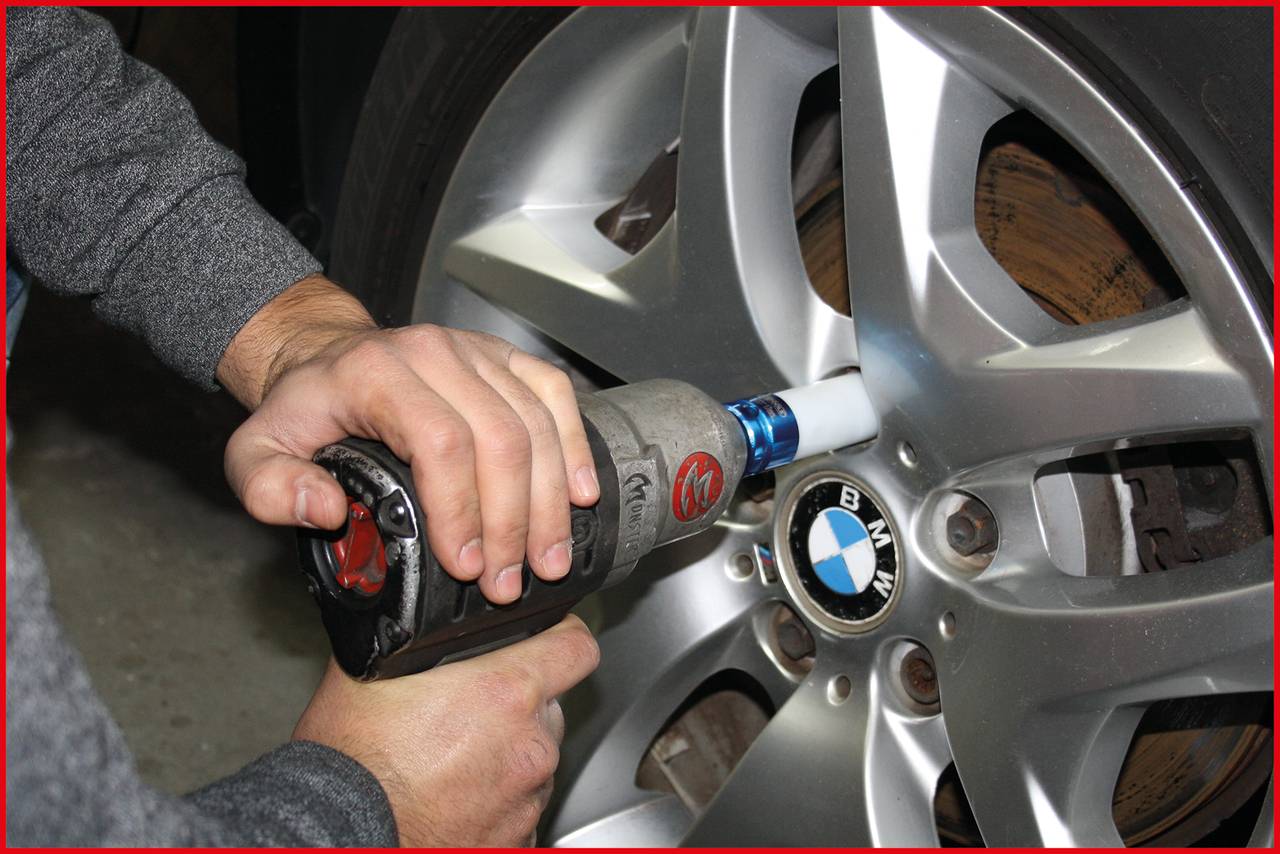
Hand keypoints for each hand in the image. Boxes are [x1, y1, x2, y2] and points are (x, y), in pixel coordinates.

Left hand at [218, 277, 600, 603]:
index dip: (463, 510)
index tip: (467, 566)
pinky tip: (581, 495)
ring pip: (535, 422)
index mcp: (376, 374)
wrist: (329, 358)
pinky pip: (554, 394)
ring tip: (550, 560)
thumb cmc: (303, 410)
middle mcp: (434, 353)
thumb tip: (324, 511)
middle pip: (500, 437)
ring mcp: (476, 351)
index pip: (440, 442)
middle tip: (512, 581)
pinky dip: (575, 446)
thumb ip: (268, 487)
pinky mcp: (505, 357)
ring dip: (550, 500)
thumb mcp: (255, 451)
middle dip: (513, 521)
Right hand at [293, 615, 598, 846]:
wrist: (334, 831)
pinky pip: (521, 807)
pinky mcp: (518, 839)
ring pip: (535, 759)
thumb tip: (421, 614)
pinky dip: (497, 800)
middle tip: (470, 713)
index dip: (562, 637)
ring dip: (507, 755)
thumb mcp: (375, 667)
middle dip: (519, 705)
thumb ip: (421, 636)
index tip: (548, 640)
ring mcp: (528, 799)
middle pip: (550, 706)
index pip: (576, 647)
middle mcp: (529, 745)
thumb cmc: (350, 761)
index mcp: (507, 691)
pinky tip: (455, 797)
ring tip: (452, 762)